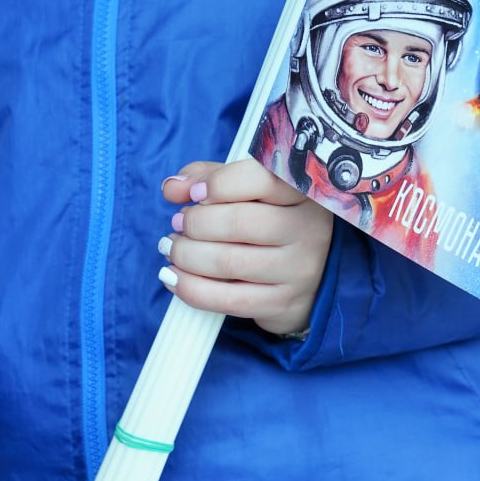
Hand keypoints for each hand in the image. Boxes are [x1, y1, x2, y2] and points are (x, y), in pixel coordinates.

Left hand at [159, 158, 333, 336]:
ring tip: (171, 248)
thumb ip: (209, 177)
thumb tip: (173, 188)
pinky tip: (174, 277)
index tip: (195, 193)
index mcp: (304, 193)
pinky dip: (190, 288)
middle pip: (239, 222)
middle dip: (195, 223)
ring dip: (186, 255)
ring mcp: (299, 270)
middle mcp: (308, 229)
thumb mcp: (246, 190)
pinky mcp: (283, 303)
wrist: (305, 277)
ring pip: (228, 262)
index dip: (220, 183)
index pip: (263, 179)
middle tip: (178, 223)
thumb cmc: (268, 223)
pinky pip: (227, 299)